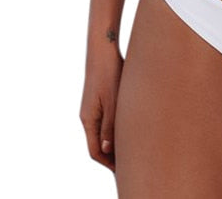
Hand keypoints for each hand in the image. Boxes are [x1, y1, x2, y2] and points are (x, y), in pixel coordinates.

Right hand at [79, 44, 123, 171]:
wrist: (103, 48)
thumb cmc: (108, 72)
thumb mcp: (112, 100)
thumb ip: (110, 125)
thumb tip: (106, 150)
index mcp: (88, 119)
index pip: (95, 151)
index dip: (108, 163)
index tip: (123, 172)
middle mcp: (88, 116)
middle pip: (98, 144)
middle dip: (112, 156)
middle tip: (130, 165)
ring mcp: (93, 107)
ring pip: (103, 132)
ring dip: (115, 142)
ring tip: (133, 150)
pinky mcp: (100, 98)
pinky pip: (107, 120)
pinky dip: (116, 129)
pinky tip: (130, 128)